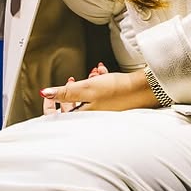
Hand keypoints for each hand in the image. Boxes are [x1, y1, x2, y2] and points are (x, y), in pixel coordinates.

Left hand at [41, 63, 158, 113]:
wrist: (144, 89)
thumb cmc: (118, 91)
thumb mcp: (87, 88)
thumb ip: (65, 92)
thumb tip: (46, 93)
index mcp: (83, 116)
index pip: (59, 117)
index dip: (51, 104)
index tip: (50, 94)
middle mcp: (92, 117)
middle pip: (73, 105)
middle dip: (71, 90)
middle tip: (72, 81)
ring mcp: (103, 111)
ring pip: (87, 97)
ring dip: (86, 83)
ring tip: (92, 74)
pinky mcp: (112, 105)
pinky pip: (99, 94)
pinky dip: (98, 83)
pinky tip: (102, 73)